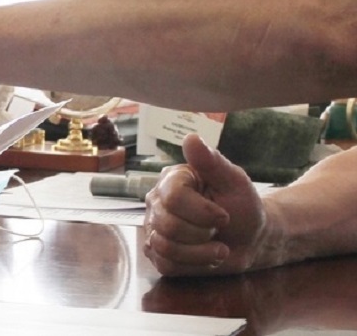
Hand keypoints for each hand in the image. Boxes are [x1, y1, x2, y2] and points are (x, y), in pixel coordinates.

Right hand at [143, 133, 266, 275]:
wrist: (251, 239)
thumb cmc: (243, 206)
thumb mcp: (235, 182)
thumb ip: (212, 161)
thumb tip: (191, 138)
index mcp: (171, 180)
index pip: (173, 198)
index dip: (202, 212)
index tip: (224, 215)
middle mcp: (156, 202)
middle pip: (168, 225)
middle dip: (203, 233)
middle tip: (219, 230)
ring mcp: (153, 228)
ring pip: (165, 247)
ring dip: (201, 253)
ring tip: (216, 246)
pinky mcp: (157, 253)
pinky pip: (165, 264)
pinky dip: (194, 265)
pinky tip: (205, 256)